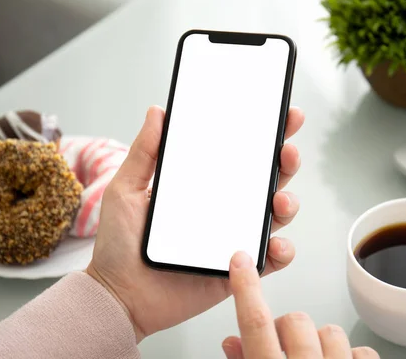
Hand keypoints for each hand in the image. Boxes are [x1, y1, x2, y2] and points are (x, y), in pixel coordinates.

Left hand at [86, 105, 304, 341]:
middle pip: (265, 180)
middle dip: (285, 162)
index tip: (282, 115)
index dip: (264, 136)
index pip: (239, 155)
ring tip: (279, 200)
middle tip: (287, 151)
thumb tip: (157, 111)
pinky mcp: (236, 269)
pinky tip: (274, 243)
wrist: (117, 294)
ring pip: (274, 216)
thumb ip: (144, 152)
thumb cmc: (118, 243)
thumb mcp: (126, 189)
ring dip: (287, 204)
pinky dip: (281, 250)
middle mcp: (223, 209)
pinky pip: (269, 259)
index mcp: (202, 186)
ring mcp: (232, 237)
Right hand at [222, 252, 379, 358]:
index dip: (247, 288)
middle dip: (289, 329)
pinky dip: (351, 357)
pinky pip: (362, 350)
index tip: (242, 260)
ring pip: (330, 330)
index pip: (255, 323)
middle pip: (296, 320)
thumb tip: (232, 341)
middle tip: (285, 347)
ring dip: (320, 343)